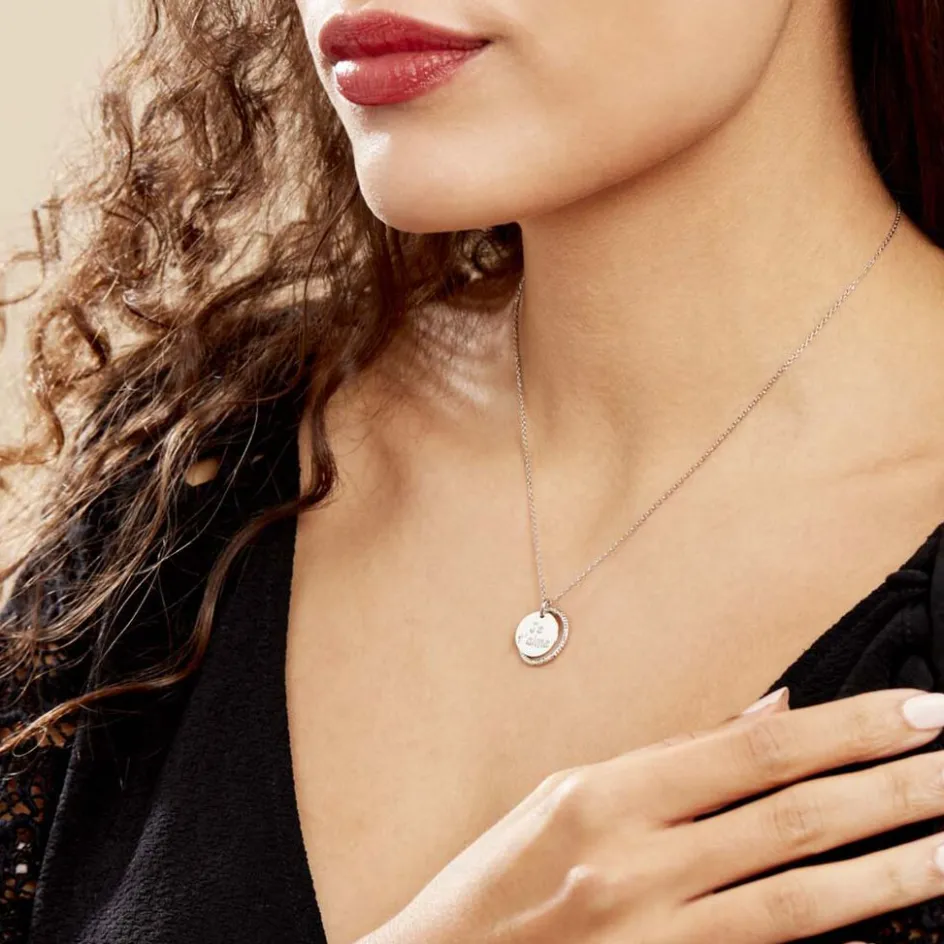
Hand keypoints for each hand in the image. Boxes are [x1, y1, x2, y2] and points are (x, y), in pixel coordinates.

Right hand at [380, 687, 943, 943]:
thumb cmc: (490, 890)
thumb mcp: (559, 800)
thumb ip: (667, 760)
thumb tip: (764, 716)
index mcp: (602, 795)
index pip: (752, 750)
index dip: (844, 730)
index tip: (913, 713)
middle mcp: (634, 862)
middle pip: (791, 816)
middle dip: (890, 787)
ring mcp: (654, 934)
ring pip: (801, 897)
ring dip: (890, 867)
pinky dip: (835, 930)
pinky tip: (882, 912)